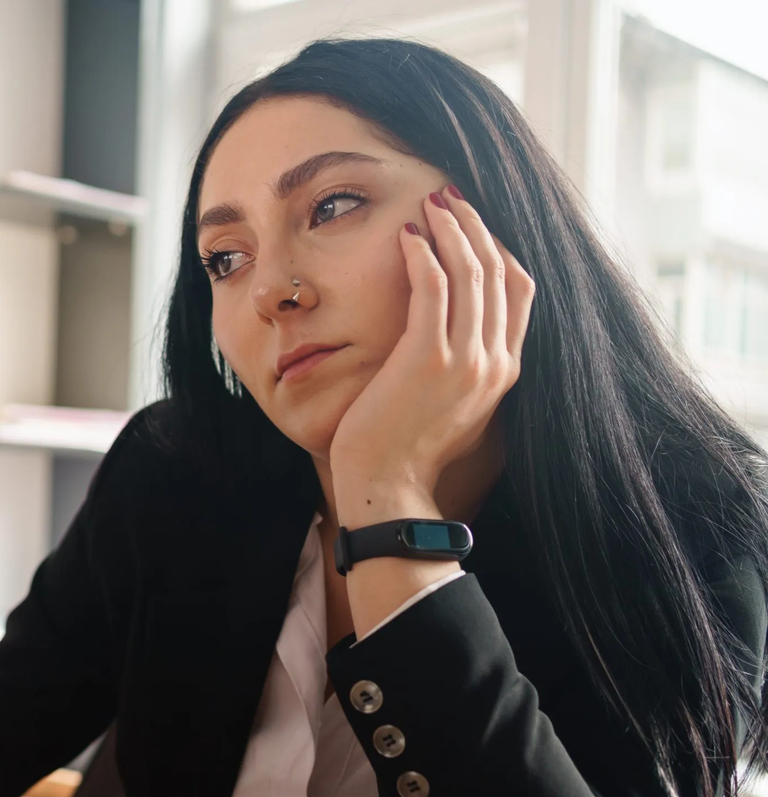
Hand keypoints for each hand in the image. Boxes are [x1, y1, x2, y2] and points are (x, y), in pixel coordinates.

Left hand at [328, 184, 533, 518]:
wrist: (386, 487)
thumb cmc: (404, 449)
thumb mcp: (450, 405)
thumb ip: (463, 368)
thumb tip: (453, 335)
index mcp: (505, 371)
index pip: (520, 291)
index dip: (499, 249)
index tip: (473, 224)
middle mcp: (495, 362)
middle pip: (501, 272)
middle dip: (477, 227)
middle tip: (450, 197)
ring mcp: (466, 360)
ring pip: (472, 272)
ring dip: (452, 229)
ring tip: (431, 203)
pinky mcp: (428, 358)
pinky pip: (433, 287)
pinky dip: (423, 253)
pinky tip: (406, 235)